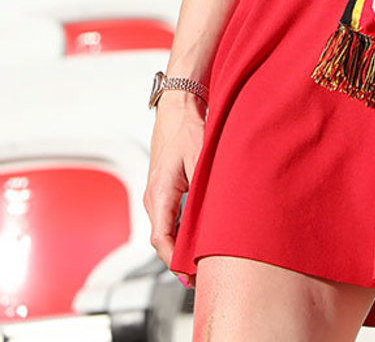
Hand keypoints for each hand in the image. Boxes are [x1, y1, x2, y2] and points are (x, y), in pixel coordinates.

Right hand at [143, 96, 205, 286]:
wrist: (178, 107)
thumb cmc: (186, 128)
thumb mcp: (201, 158)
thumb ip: (204, 188)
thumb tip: (213, 217)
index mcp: (159, 193)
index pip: (161, 239)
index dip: (174, 261)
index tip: (189, 275)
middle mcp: (152, 197)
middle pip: (162, 239)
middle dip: (178, 259)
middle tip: (199, 276)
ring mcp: (155, 194)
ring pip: (165, 229)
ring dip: (179, 245)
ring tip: (199, 260)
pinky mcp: (162, 189)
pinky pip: (168, 218)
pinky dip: (179, 231)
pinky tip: (195, 236)